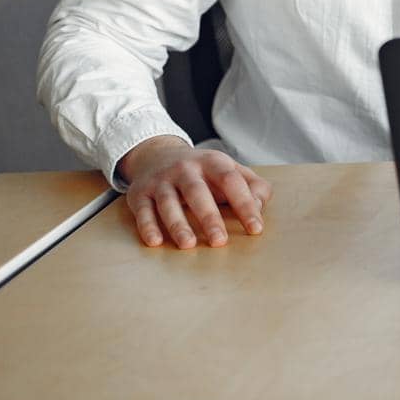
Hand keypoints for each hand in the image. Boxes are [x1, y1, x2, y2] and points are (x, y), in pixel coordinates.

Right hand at [119, 135, 272, 248]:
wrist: (159, 155)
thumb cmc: (204, 172)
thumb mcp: (231, 171)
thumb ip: (253, 187)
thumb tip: (258, 207)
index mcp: (213, 161)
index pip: (231, 181)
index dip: (244, 203)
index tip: (255, 229)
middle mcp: (185, 168)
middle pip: (197, 191)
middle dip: (209, 217)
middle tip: (220, 241)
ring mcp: (161, 180)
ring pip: (168, 202)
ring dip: (177, 223)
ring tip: (188, 244)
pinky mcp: (140, 193)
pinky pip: (143, 210)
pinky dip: (147, 226)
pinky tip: (155, 241)